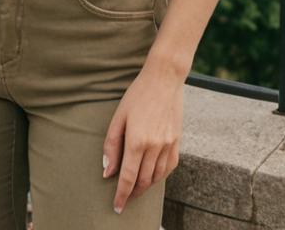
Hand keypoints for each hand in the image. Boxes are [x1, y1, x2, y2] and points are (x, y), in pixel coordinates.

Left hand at [102, 66, 182, 214]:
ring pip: (157, 177)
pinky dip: (160, 175)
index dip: (122, 195)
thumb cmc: (137, 94)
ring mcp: (169, 144)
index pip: (128, 178)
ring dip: (146, 186)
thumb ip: (112, 146)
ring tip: (136, 189)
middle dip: (133, 194)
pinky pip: (170, 167)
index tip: (117, 207)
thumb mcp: (118, 117)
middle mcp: (155, 146)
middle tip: (124, 199)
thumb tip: (107, 171)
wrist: (164, 78)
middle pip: (143, 181)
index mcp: (137, 141)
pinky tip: (153, 175)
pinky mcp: (177, 140)